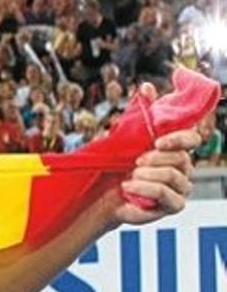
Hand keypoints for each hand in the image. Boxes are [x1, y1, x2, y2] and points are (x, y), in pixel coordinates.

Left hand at [113, 83, 200, 225]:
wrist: (101, 194)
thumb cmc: (116, 165)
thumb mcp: (125, 136)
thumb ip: (140, 112)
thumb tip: (148, 86)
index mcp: (175, 150)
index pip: (192, 139)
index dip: (179, 138)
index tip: (158, 141)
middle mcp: (183, 168)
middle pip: (180, 158)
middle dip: (154, 158)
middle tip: (135, 161)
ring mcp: (181, 188)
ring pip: (173, 175)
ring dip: (146, 174)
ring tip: (129, 176)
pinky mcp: (173, 205)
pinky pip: (166, 194)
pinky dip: (144, 188)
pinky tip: (129, 186)